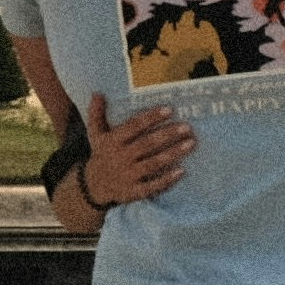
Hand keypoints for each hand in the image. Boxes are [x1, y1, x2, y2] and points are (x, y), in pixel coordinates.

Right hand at [62, 94, 194, 215]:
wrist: (93, 186)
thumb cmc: (101, 155)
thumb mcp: (95, 134)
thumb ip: (96, 114)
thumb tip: (97, 93)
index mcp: (112, 141)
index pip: (133, 126)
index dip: (151, 118)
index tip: (169, 110)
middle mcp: (121, 157)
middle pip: (147, 144)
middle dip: (167, 135)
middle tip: (186, 127)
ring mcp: (128, 175)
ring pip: (153, 163)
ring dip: (172, 153)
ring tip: (190, 143)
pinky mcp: (134, 191)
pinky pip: (152, 185)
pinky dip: (166, 179)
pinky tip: (182, 171)